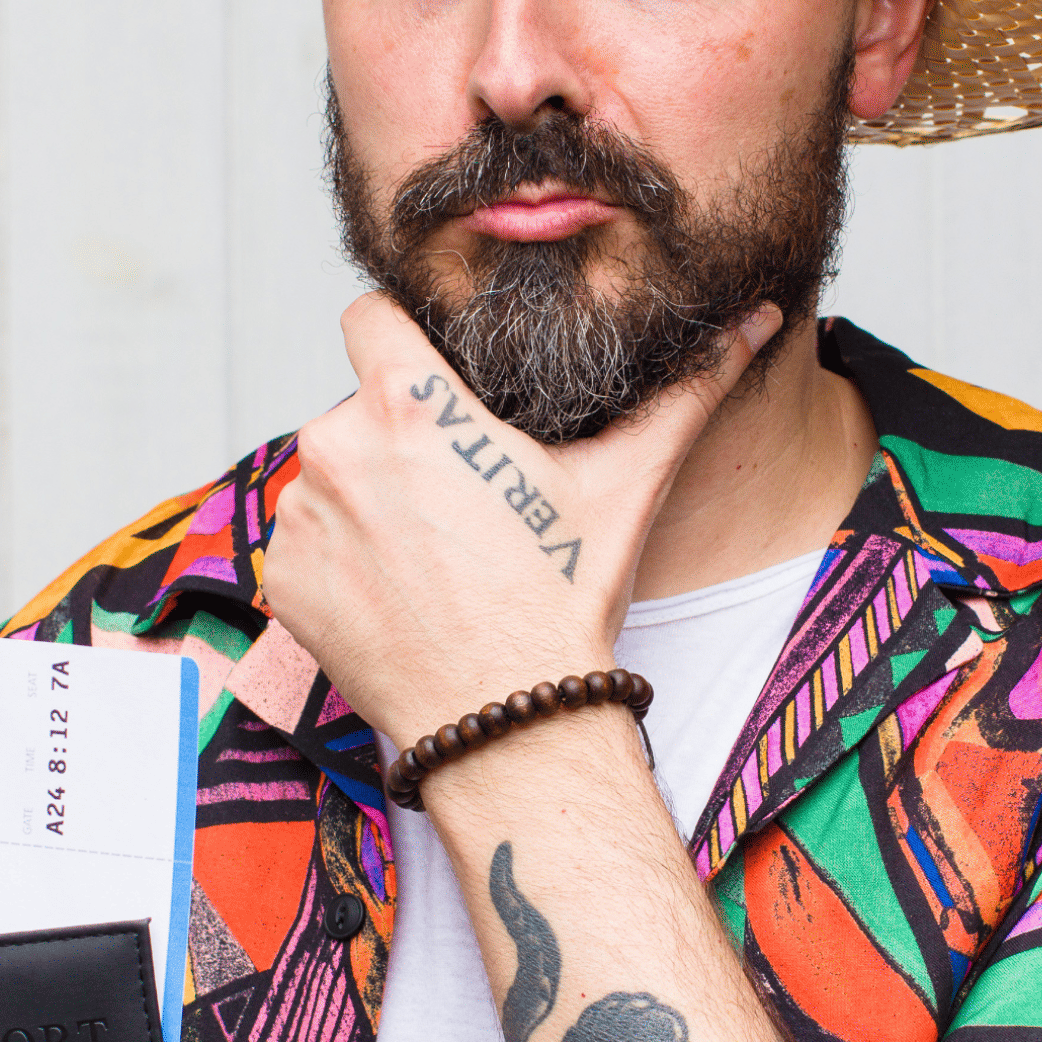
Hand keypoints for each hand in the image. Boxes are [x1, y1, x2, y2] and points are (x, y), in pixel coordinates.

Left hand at [261, 293, 780, 743]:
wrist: (508, 724)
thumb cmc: (562, 603)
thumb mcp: (625, 486)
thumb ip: (684, 392)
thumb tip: (758, 320)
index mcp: (409, 405)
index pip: (368, 317)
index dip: (399, 340)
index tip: (429, 378)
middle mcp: (336, 448)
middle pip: (356, 409)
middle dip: (398, 442)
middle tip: (458, 502)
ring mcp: (302, 518)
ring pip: (328, 479)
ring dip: (367, 503)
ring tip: (433, 556)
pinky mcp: (282, 579)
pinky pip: (305, 545)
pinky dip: (341, 563)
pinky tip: (400, 595)